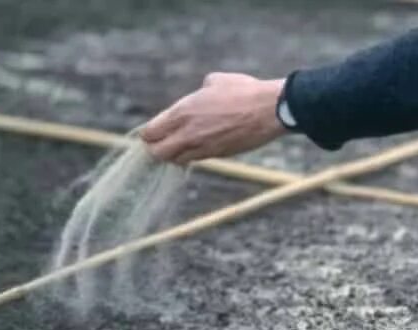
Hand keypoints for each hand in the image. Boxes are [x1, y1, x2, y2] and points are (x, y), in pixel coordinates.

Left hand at [141, 73, 287, 164]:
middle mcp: (187, 133)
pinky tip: (198, 146)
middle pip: (157, 152)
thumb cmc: (244, 90)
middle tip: (161, 142)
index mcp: (183, 112)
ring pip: (175, 160)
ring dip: (174, 154)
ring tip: (179, 145)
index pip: (151, 132)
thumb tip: (197, 94)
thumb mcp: (215, 81)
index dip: (149, 133)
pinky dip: (191, 155)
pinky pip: (195, 159)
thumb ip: (198, 92)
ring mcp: (201, 147)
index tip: (152, 132)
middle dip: (156, 148)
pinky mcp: (216, 155)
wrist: (269, 110)